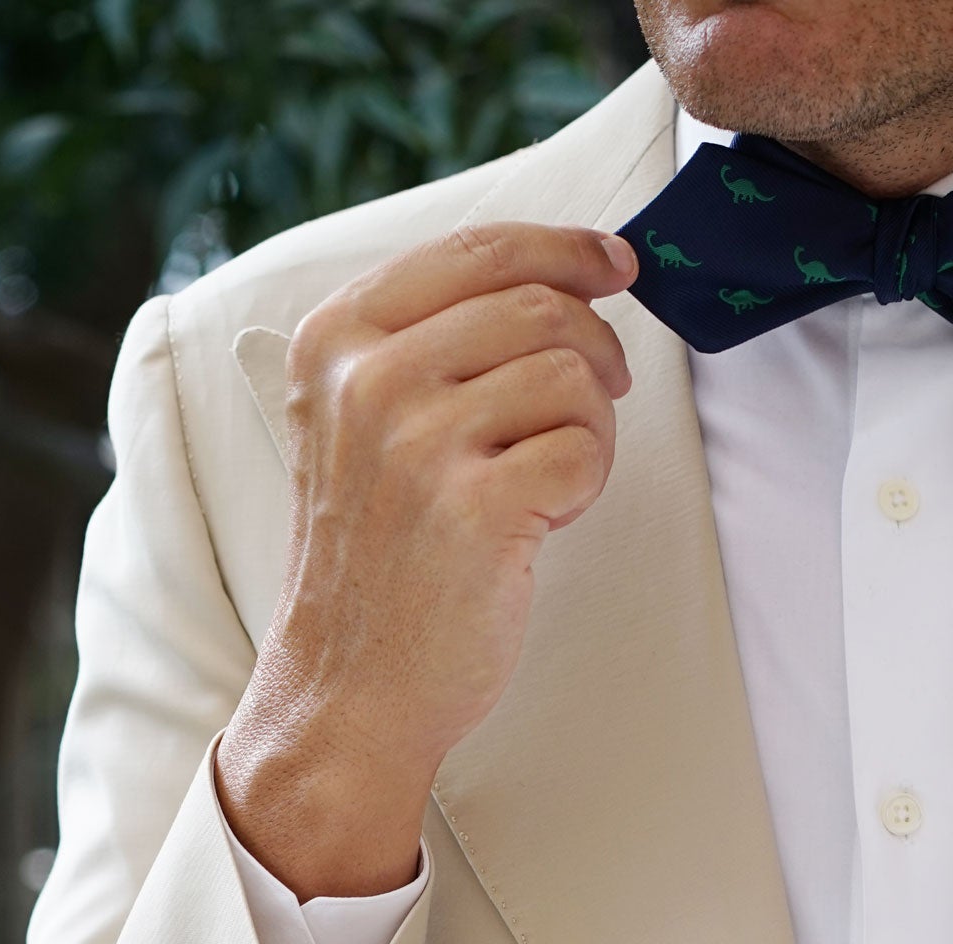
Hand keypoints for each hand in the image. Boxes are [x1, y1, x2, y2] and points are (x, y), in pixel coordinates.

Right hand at [215, 221, 637, 897]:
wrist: (348, 685)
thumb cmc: (375, 559)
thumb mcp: (360, 423)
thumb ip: (429, 342)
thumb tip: (559, 277)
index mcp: (336, 339)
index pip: (478, 248)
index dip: (566, 248)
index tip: (615, 265)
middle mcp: (369, 379)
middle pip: (539, 306)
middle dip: (594, 350)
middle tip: (599, 398)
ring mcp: (418, 443)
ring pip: (572, 375)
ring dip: (589, 428)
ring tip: (548, 478)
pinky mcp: (476, 509)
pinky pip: (585, 450)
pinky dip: (586, 484)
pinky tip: (544, 518)